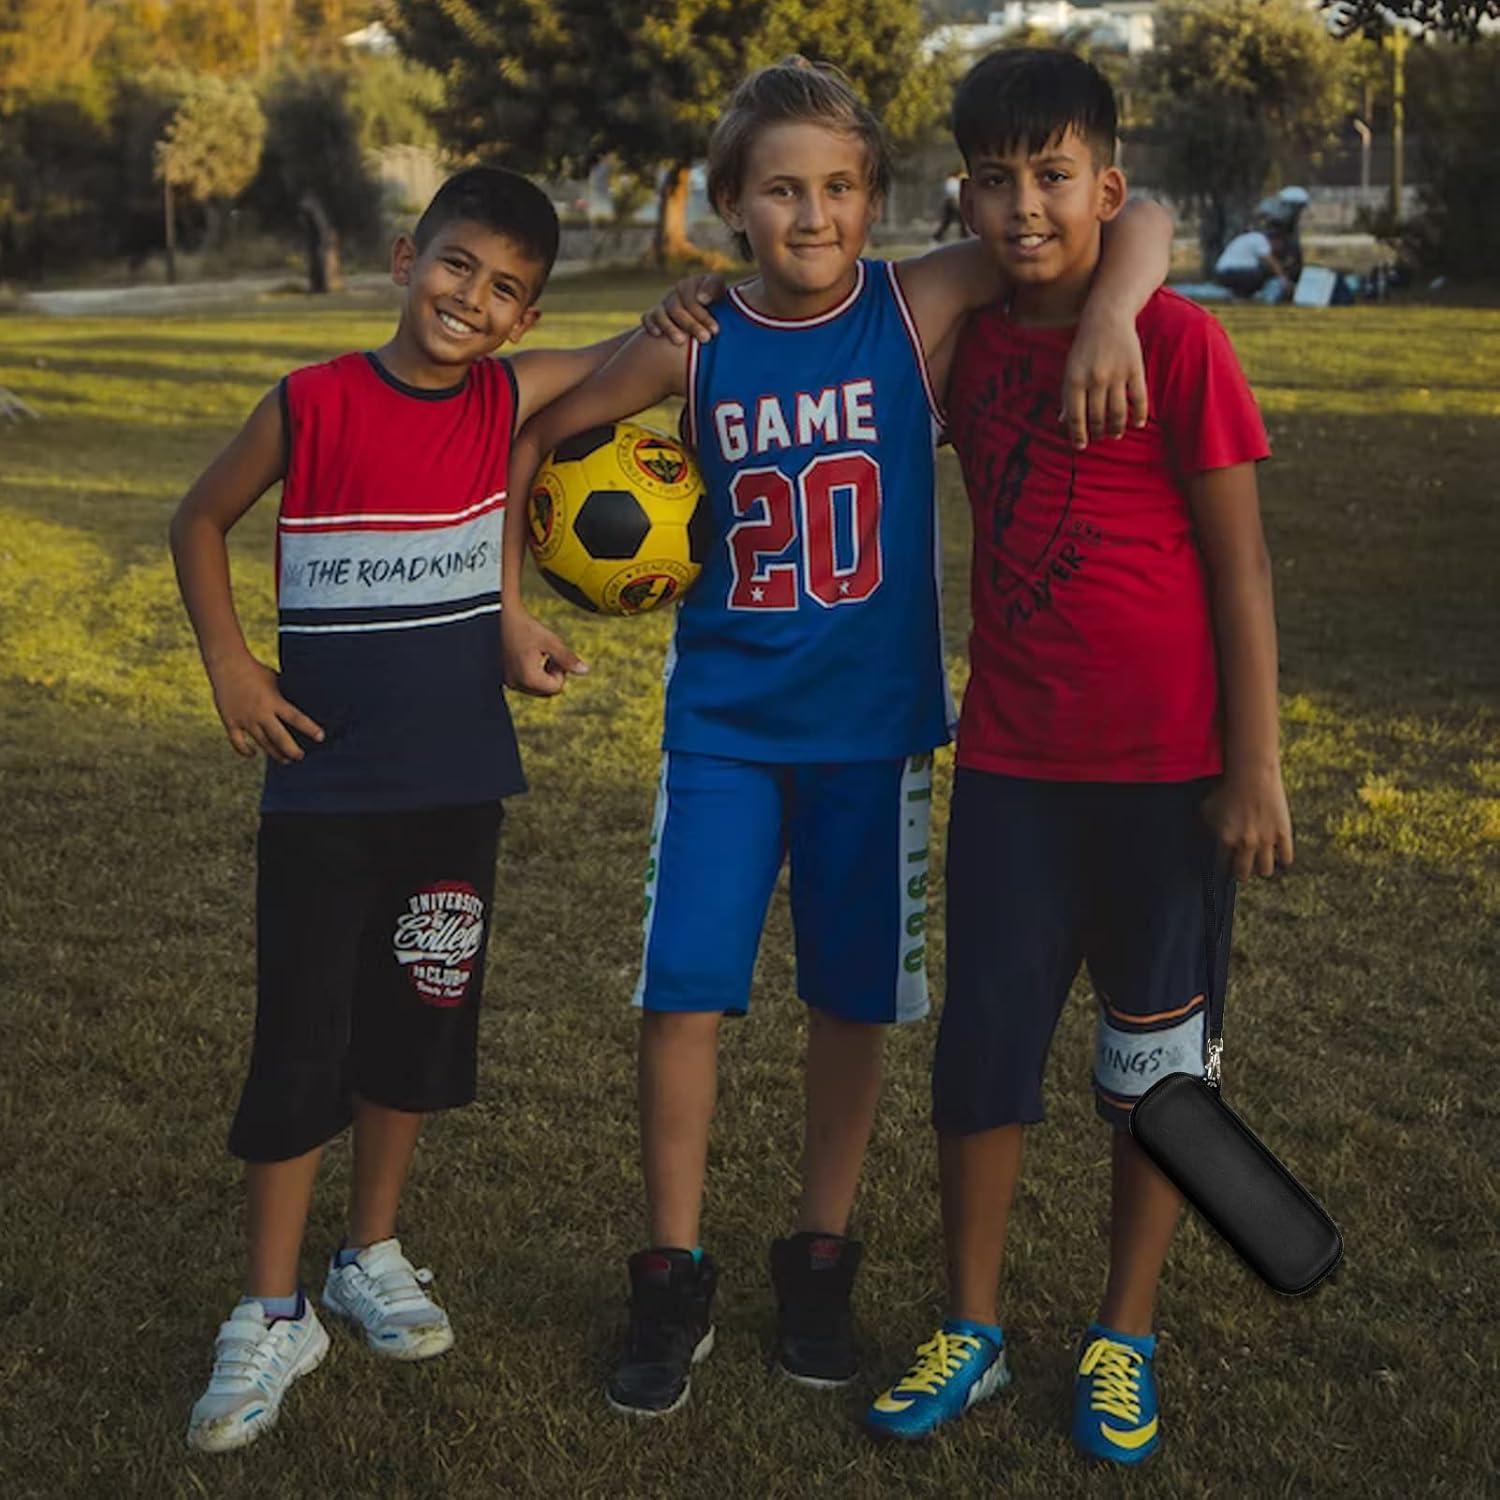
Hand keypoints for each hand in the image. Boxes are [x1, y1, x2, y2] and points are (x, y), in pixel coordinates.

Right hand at [208, 652, 323, 763]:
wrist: (226, 664)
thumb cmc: (255, 670)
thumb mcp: (276, 679)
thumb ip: (286, 692)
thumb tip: (303, 699)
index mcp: (274, 701)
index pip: (296, 718)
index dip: (310, 729)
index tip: (321, 737)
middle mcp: (260, 713)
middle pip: (280, 738)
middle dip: (292, 750)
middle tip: (301, 756)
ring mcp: (245, 719)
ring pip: (262, 743)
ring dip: (274, 754)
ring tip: (285, 760)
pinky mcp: (230, 722)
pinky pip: (238, 742)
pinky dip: (245, 751)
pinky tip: (253, 754)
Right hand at [501, 606, 587, 695]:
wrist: (499, 617)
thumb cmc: (525, 627)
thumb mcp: (550, 641)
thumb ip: (567, 658)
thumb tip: (585, 671)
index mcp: (529, 678)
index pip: (557, 688)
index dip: (561, 671)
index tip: (554, 654)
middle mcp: (517, 684)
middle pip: (546, 691)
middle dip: (552, 675)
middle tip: (547, 654)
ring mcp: (508, 682)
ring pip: (536, 688)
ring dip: (542, 674)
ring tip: (538, 653)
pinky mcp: (504, 677)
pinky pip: (525, 683)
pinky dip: (531, 673)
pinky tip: (528, 656)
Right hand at [640, 274, 726, 344]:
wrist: (713, 314)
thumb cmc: (720, 306)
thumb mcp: (720, 294)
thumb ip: (713, 289)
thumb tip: (701, 299)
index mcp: (693, 284)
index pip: (692, 298)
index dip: (703, 314)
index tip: (716, 330)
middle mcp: (677, 292)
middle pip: (677, 308)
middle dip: (691, 325)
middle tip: (705, 339)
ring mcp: (665, 304)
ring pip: (661, 313)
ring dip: (670, 328)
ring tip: (681, 342)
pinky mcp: (655, 315)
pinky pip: (647, 317)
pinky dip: (651, 324)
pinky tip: (658, 334)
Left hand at [1060, 308, 1147, 448]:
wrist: (1107, 317)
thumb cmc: (1084, 347)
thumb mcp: (1070, 369)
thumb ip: (1067, 395)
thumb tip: (1063, 422)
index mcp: (1074, 380)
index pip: (1075, 417)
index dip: (1077, 435)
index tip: (1081, 446)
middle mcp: (1095, 379)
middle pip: (1097, 417)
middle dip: (1098, 432)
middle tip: (1100, 437)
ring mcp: (1116, 374)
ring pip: (1117, 412)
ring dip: (1116, 428)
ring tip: (1115, 433)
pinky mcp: (1135, 369)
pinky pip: (1138, 398)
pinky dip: (1139, 415)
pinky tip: (1137, 423)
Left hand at [1201, 767, 1293, 879]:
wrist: (1252, 775)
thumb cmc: (1226, 789)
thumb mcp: (1207, 810)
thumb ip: (1207, 828)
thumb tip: (1209, 840)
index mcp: (1225, 840)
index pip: (1223, 867)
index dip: (1223, 870)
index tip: (1225, 869)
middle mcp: (1245, 845)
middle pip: (1243, 873)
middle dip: (1241, 874)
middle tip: (1242, 872)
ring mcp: (1266, 841)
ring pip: (1266, 871)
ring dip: (1262, 869)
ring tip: (1261, 865)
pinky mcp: (1283, 833)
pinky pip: (1286, 858)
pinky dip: (1283, 860)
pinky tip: (1279, 858)